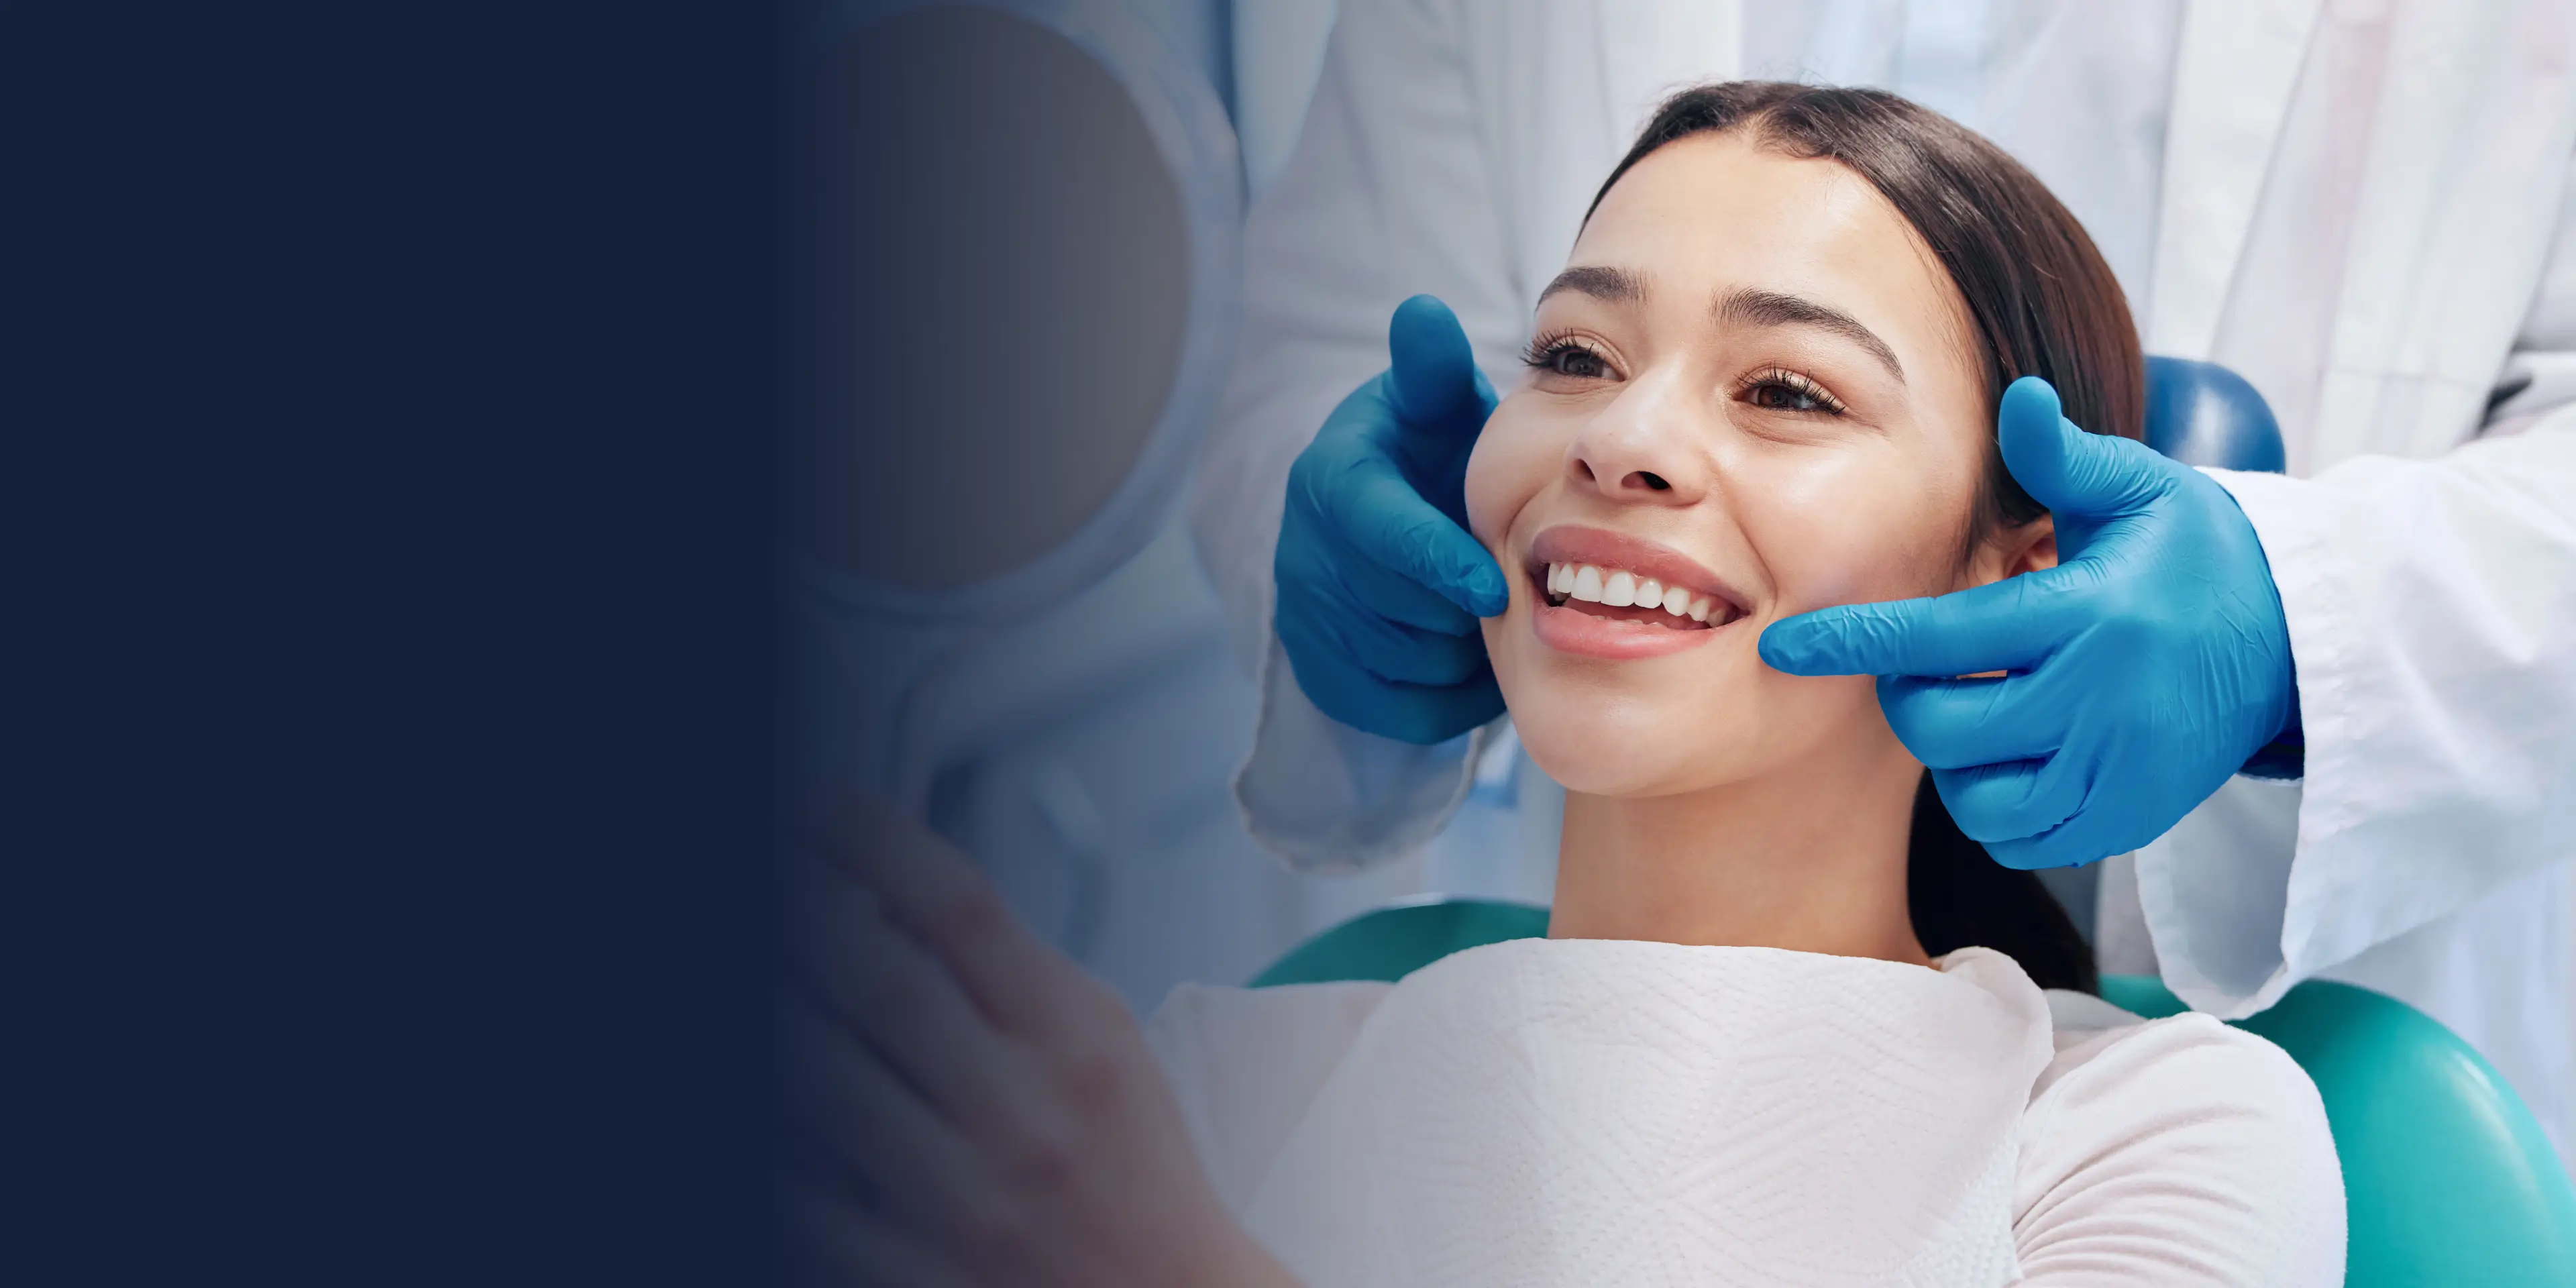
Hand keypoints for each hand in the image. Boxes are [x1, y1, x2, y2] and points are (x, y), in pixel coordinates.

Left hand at [789, 800, 1297, 1286]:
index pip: (960, 905)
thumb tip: (879, 893)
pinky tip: (775, 1112)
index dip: (872, 843)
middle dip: (802, 920)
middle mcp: (1023, 1113)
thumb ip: (1007, 968)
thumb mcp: (1099, 1040)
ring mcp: (967, 1203)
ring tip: (765, 983)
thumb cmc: (1129, 1172)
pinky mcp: (920, 1278)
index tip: (819, 808)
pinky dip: (777, 1151)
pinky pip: (806, 1202)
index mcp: (1074, 1036)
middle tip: (768, 884)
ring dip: (778, 1021)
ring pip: (819, 1086)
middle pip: (875, 981)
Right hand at [1275, 295, 1508, 743]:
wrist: (1385, 517)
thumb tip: (1422, 313)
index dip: (1437, 564)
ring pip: (1403, 665)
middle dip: (1462, 609)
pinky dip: (1447, 698)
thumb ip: (1433, 369)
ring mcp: (1305, 617)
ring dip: (1461, 652)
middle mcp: (1303, 552)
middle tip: (1511, 590)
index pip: (1379, 533)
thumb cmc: (1427, 454)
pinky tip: (1469, 657)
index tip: (1493, 589)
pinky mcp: (1319, 672)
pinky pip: (1396, 710)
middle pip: (1397, 609)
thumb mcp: (1432, 406)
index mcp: (1331, 481)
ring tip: (1488, 617)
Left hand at [1758, 377, 2296, 869]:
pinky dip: (1996, 806)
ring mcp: (2116, 772)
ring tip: (1981, 707)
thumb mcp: (2141, 490)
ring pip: (1974, 796)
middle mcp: (2099, 703)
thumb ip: (2063, 458)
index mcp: (2088, 615)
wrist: (2296, 641)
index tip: (1785, 646)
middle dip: (1910, 697)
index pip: (1942, 638)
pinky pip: (2022, 839)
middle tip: (1932, 666)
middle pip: (1943, 726)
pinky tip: (2014, 755)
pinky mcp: (2130, 819)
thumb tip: (2017, 396)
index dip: (1854, 644)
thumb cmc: (2197, 555)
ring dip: (1953, 757)